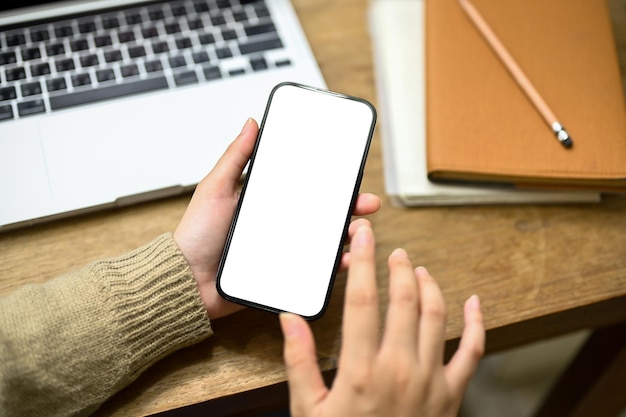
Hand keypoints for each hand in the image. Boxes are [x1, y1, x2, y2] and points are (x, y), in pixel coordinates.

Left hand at [174, 118, 381, 319]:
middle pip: (323, 214)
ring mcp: (285, 249)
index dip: (330, 182)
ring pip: (326, 240)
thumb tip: (252, 123)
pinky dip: (336, 264)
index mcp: (267, 202)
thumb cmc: (197, 235)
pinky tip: (346, 258)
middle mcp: (280, 224)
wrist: (186, 281)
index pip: (305, 188)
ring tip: (359, 231)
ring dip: (349, 235)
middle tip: (368, 203)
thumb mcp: (216, 188)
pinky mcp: (285, 274)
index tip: (350, 174)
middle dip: (350, 208)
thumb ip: (235, 157)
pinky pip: (316, 270)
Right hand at [280, 224, 484, 416]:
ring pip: (436, 316)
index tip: (363, 236)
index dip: (364, 261)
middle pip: (403, 299)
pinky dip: (476, 324)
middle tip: (392, 249)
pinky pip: (472, 352)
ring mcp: (430, 380)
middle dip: (398, 266)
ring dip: (429, 286)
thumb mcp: (308, 410)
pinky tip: (475, 304)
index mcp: (361, 369)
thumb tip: (289, 319)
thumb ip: (298, 362)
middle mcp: (399, 368)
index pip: (363, 299)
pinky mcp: (452, 395)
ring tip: (418, 269)